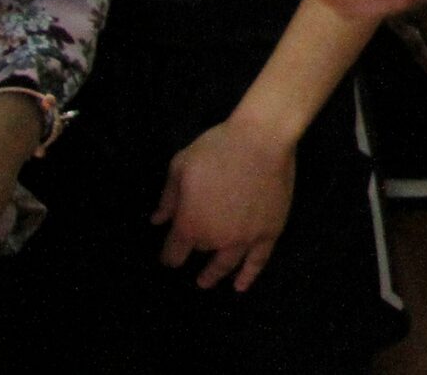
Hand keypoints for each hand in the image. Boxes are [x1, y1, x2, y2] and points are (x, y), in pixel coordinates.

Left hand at [152, 116, 295, 292]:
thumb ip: (168, 197)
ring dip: (215, 275)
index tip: (167, 257)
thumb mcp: (181, 165)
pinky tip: (241, 286)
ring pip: (227, 264)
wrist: (262, 139)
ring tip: (206, 282)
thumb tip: (157, 220)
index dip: (168, 256)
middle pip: (201, 254)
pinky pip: (258, 261)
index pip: (173, 253)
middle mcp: (215, 239)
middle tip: (189, 261)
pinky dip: (249, 276)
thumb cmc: (217, 148)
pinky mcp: (269, 232)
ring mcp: (244, 238)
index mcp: (190, 224)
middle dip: (194, 255)